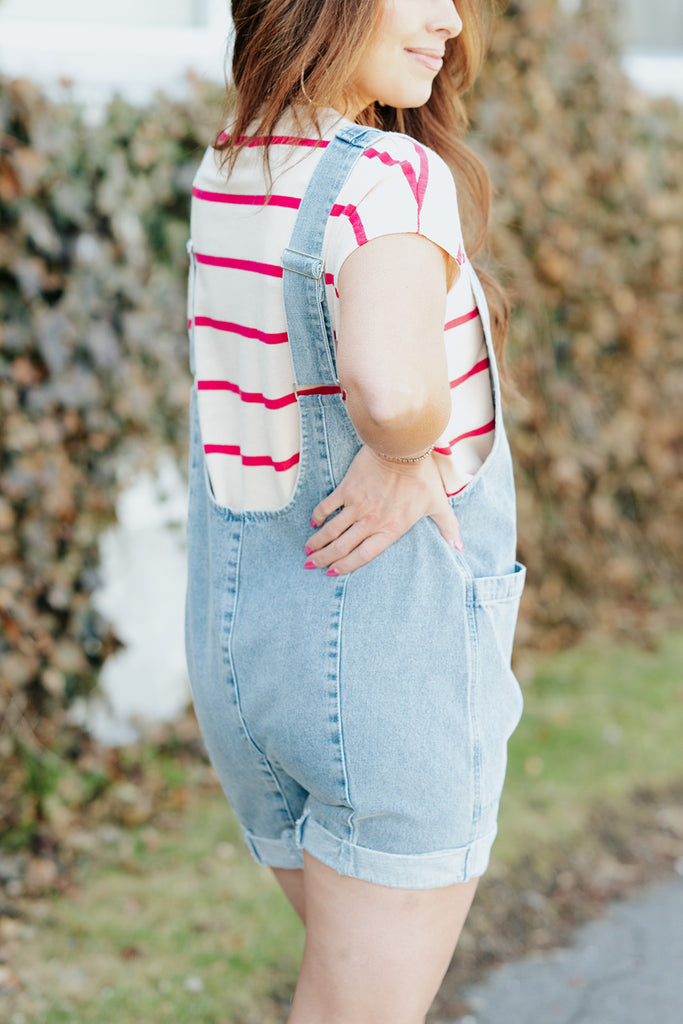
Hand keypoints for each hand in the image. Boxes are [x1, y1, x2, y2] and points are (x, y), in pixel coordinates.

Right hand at [303, 445, 462, 576]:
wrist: (404, 448)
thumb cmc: (423, 477)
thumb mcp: (438, 504)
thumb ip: (448, 527)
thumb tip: (460, 547)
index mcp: (391, 529)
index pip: (364, 556)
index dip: (346, 567)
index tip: (332, 573)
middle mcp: (371, 521)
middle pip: (342, 547)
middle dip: (324, 560)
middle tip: (309, 566)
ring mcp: (357, 506)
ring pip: (331, 531)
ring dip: (317, 543)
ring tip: (307, 551)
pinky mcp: (347, 489)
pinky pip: (328, 507)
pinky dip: (318, 516)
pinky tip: (312, 523)